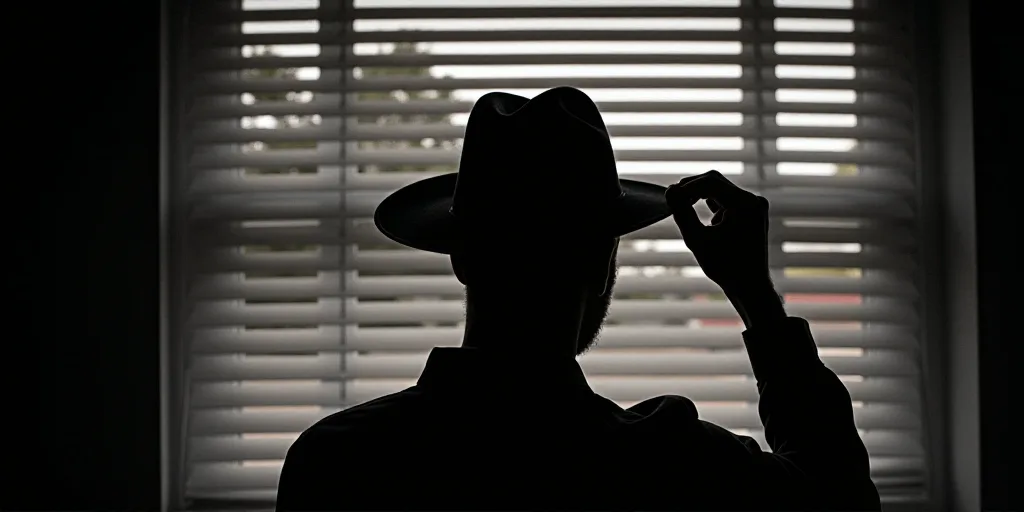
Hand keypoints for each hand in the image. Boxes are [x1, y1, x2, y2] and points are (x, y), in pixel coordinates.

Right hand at [665, 171, 772, 300]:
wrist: (751, 286)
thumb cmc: (725, 267)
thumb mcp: (696, 239)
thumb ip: (682, 213)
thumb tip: (669, 191)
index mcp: (744, 204)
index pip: (710, 182)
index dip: (686, 186)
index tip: (669, 195)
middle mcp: (753, 200)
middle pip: (716, 181)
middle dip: (692, 188)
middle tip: (673, 199)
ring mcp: (755, 205)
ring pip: (721, 189)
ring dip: (701, 196)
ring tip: (685, 209)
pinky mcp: (753, 212)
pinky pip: (728, 200)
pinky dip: (713, 205)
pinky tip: (706, 222)